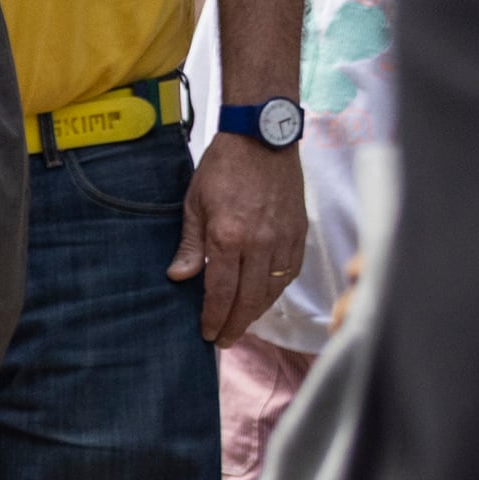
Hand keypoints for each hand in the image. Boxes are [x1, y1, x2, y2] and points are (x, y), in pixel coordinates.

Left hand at [171, 126, 308, 343]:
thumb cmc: (222, 169)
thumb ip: (190, 245)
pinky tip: (263, 298)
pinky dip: (276, 290)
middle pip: (249, 299)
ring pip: (272, 290)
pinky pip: (289, 272)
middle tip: (224, 340)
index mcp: (228, 237)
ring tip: (241, 324)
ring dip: (257, 312)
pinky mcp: (299, 233)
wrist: (262, 139)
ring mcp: (283, 239)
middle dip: (235, 325)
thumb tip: (179, 277)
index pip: (221, 292)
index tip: (207, 333)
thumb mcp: (193, 204)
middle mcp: (259, 243)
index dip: (214, 317)